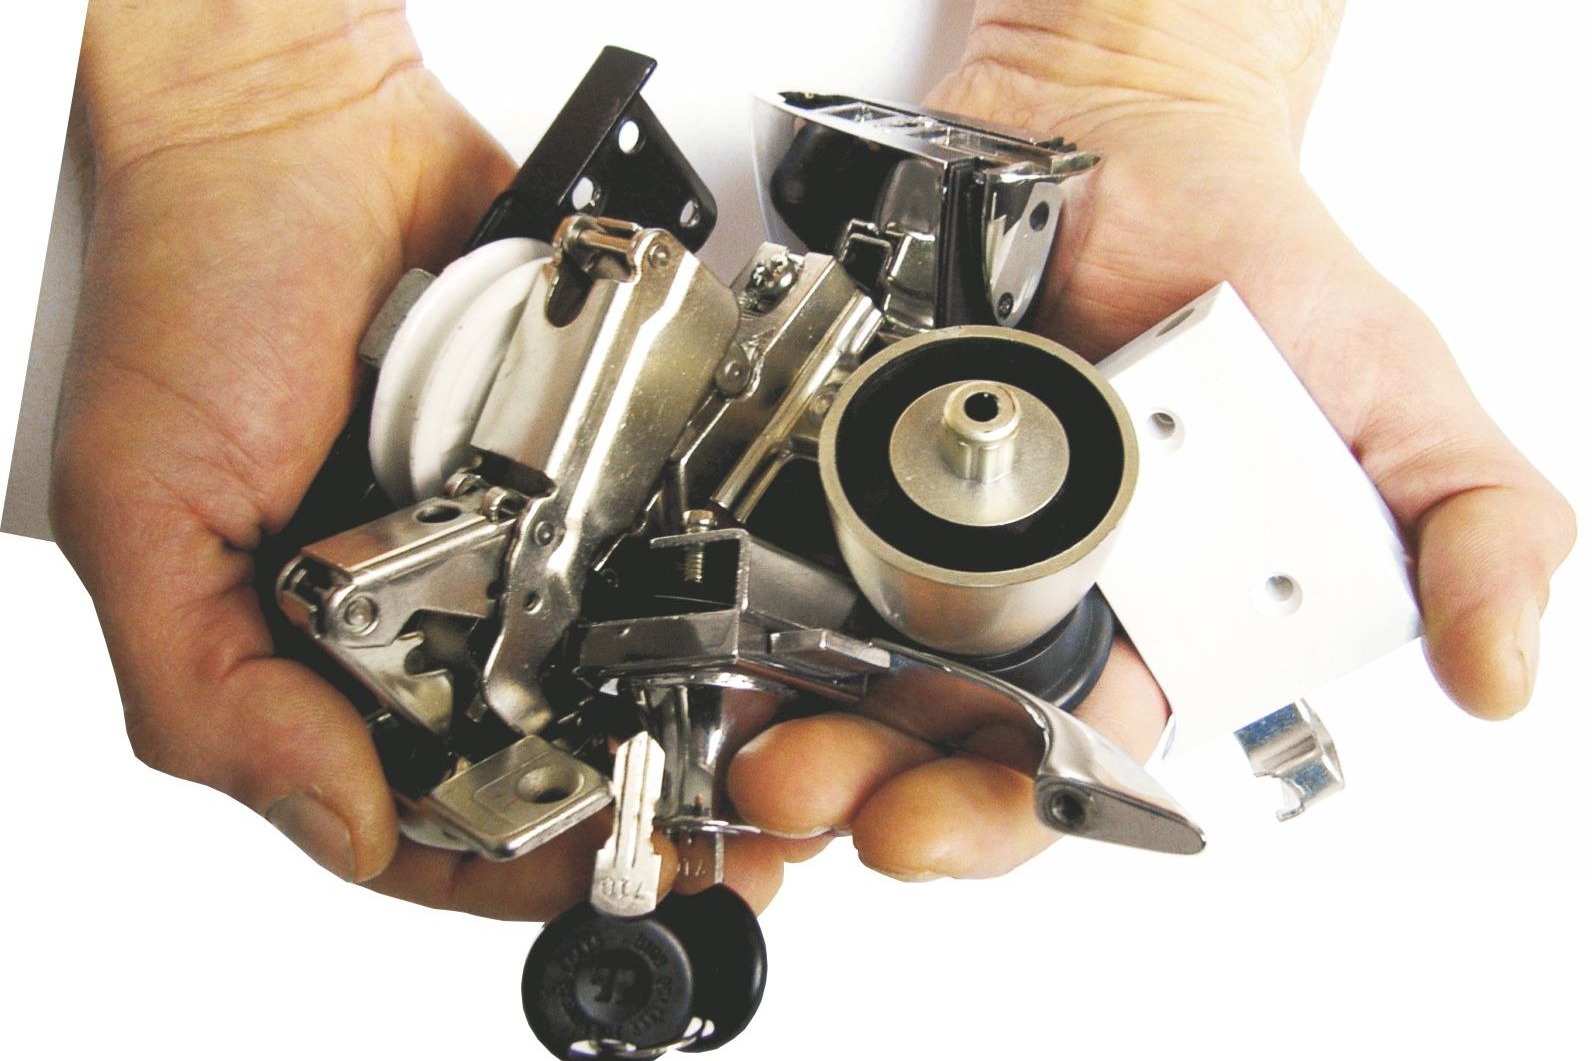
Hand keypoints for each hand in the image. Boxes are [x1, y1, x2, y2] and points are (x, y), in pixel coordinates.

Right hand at [50, 0, 821, 916]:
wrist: (297, 127)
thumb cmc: (198, 295)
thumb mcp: (150, 519)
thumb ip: (216, 697)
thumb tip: (344, 822)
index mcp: (315, 658)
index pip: (427, 814)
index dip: (520, 865)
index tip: (623, 873)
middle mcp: (421, 610)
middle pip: (540, 755)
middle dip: (632, 801)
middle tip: (726, 831)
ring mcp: (507, 537)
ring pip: (611, 665)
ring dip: (683, 709)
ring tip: (761, 746)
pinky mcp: (574, 459)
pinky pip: (650, 542)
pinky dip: (697, 580)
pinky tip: (751, 620)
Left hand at [727, 0, 1574, 878]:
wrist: (1129, 133)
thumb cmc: (1256, 262)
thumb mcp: (1398, 395)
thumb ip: (1469, 529)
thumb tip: (1502, 671)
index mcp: (1157, 623)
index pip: (1079, 762)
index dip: (1013, 811)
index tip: (946, 821)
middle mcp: (1039, 602)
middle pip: (947, 738)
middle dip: (885, 786)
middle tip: (830, 795)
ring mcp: (938, 537)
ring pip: (857, 675)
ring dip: (808, 725)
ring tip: (767, 748)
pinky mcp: (864, 469)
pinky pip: (797, 556)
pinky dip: (757, 611)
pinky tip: (730, 647)